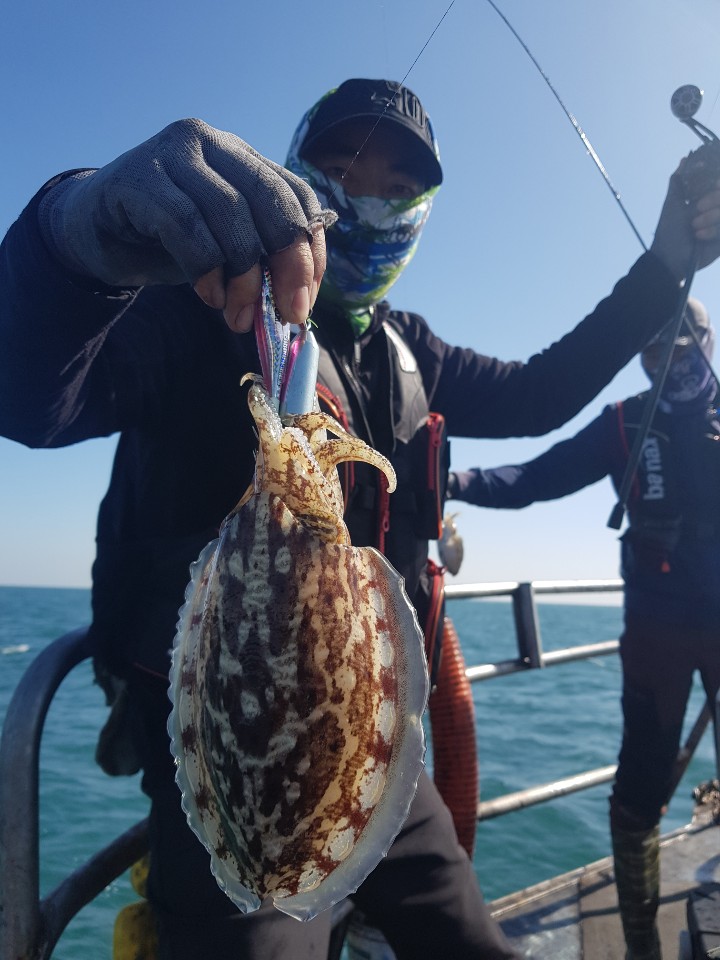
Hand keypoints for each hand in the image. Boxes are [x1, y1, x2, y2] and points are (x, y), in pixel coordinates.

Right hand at [38, 119, 335, 329]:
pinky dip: (205, 268)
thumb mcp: (227, 249)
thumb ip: (262, 260)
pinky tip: (209, 295)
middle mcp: (212, 143)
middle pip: (272, 201)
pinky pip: (186, 226)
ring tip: (236, 316)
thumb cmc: (169, 242)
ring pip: (231, 214)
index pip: (298, 197)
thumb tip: (300, 301)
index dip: (310, 251)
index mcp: (244, 157)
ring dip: (243, 277)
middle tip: (285, 314)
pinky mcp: (139, 178)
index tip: (305, 301)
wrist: (95, 233)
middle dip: (287, 265)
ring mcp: (174, 153)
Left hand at [651, 143, 719, 280]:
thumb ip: (680, 182)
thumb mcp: (673, 203)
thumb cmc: (669, 231)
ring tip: (694, 230)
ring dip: (711, 218)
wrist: (670, 259)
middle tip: (696, 210)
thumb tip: (685, 159)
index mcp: (706, 198)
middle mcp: (716, 209)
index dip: (716, 184)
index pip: (718, 185)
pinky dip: (714, 231)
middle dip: (711, 201)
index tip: (712, 185)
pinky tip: (700, 237)